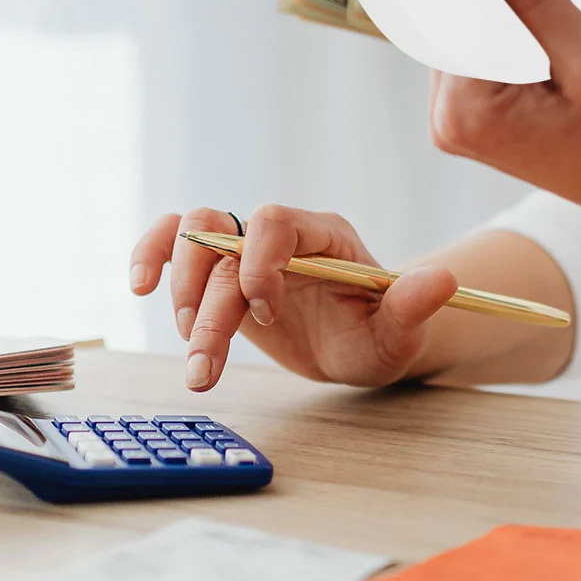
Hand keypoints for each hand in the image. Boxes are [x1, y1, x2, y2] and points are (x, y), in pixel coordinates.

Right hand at [129, 204, 457, 392]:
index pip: (276, 221)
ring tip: (195, 357)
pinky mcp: (222, 274)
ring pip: (192, 240)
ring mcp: (247, 251)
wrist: (361, 343)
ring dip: (180, 295)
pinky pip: (176, 245)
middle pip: (224, 237)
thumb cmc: (382, 333)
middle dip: (210, 301)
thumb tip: (441, 280)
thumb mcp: (401, 330)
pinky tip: (138, 286)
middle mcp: (280, 235)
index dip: (259, 262)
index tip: (266, 314)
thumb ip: (412, 305)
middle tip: (207, 359)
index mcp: (323, 235)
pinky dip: (152, 256)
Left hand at [429, 0, 580, 231]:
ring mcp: (462, 124)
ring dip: (511, 25)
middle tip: (553, 8)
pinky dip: (515, 43)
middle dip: (500, 6)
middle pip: (454, 27)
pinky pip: (484, 59)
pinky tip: (550, 50)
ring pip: (471, 39)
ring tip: (559, 39)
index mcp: (465, 113)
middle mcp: (449, 122)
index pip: (448, 16)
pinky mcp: (480, 120)